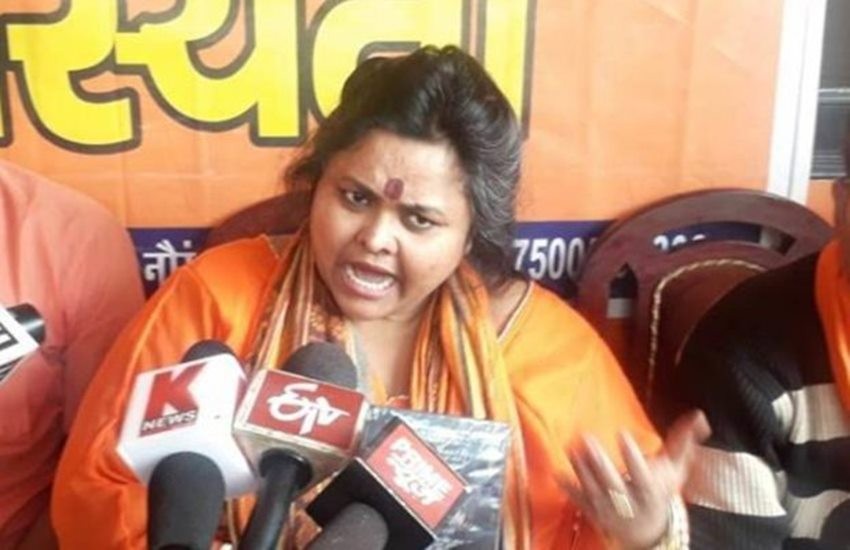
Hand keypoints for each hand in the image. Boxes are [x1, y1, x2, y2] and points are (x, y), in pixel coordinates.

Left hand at [561, 410, 709, 548]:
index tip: (623, 433)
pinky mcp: (593, 512)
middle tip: (587, 437)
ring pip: (594, 490)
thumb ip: (684, 442)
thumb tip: (698, 415)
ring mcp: (609, 509)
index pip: (642, 475)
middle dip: (599, 462)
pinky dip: (568, 488)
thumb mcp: (675, 469)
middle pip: (613, 484)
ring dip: (581, 469)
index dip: (633, 456)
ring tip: (571, 446)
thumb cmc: (660, 490)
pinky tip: (557, 472)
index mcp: (651, 491)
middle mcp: (629, 503)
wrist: (648, 531)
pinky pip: (579, 501)